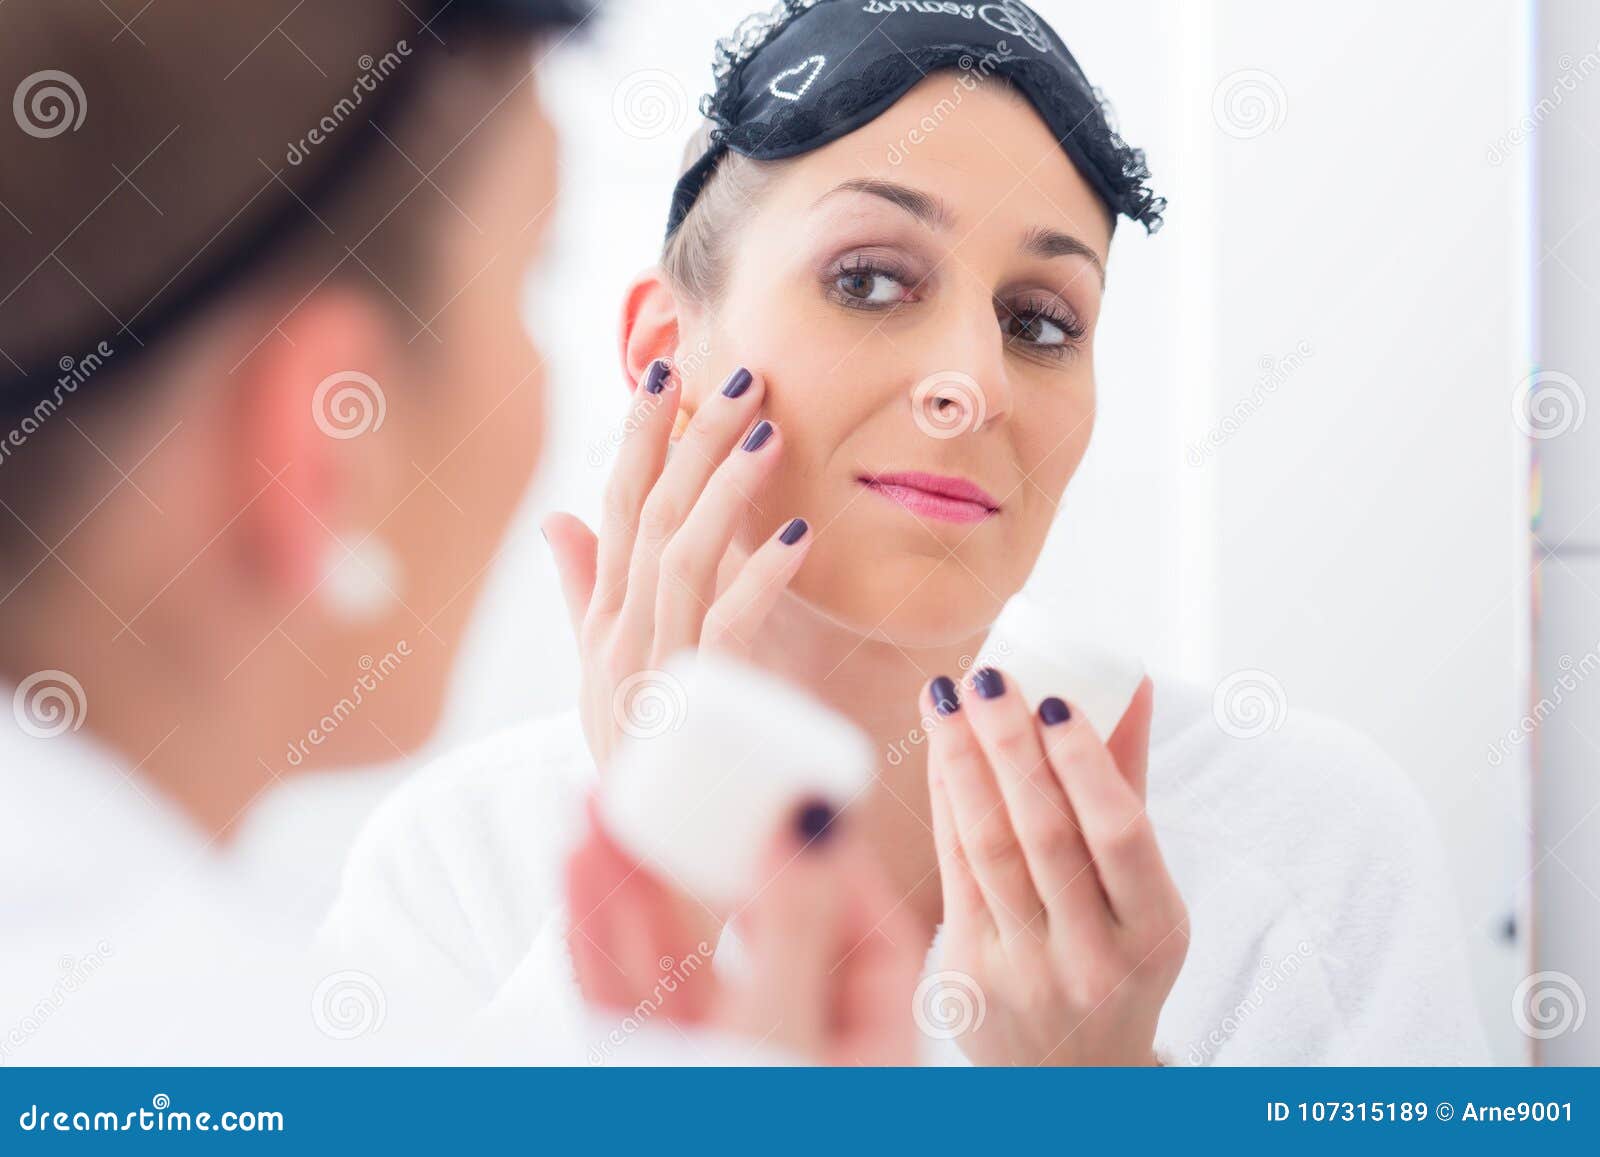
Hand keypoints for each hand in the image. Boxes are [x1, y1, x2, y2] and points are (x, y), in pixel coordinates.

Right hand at [543, 359, 811, 769]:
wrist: (647, 864)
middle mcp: (618, 637)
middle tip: (739, 372)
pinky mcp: (695, 710)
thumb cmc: (636, 762)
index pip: (614, 506)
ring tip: (769, 429)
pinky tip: (796, 539)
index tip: (664, 371)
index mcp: (603, 621)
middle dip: (692, 436)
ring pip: (681, 555)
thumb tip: (557, 519)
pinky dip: (759, 581)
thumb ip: (583, 595)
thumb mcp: (598, 674)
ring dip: (726, 488)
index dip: (638, 436)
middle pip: (650, 514)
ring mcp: (651, 672)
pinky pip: (726, 630)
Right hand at [564, 801, 923, 1065]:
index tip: (804, 793)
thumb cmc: (754, 1139)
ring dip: (639, 871)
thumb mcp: (781, 1030)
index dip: (842, 862)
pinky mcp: (647, 1068)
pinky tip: (579, 851)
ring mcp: (713, 1062)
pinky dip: (596, 920)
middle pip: (762, 933)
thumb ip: (794, 924)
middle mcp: (790, 1054)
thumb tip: (814, 810)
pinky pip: (620, 987)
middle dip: (721, 850)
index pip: (876, 943)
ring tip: (606, 794)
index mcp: (864, 1057)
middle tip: (701, 777)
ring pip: (676, 952)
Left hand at [919, 669, 1186, 1065]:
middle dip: (1008, 747)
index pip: (1121, 836)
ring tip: (946, 698)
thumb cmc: (1117, 959)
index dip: (1085, 764)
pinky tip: (938, 753)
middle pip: (1043, 836)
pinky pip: (953, 873)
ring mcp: (1025, 972)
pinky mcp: (968, 978)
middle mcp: (1093, 958)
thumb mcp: (1145, 892)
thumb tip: (1132, 684)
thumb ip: (1129, 788)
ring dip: (961, 764)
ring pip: (988, 850)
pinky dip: (945, 804)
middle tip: (985, 678)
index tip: (1052, 698)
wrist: (1073, 1076)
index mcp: (1155, 933)